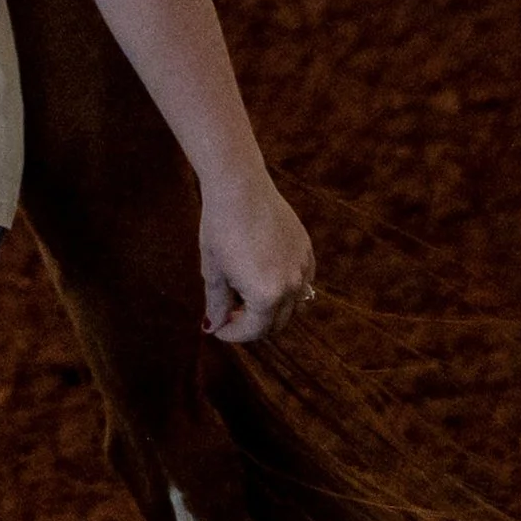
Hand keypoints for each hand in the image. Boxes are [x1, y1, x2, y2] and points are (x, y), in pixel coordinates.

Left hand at [198, 170, 314, 342]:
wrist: (239, 186)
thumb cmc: (220, 228)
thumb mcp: (213, 271)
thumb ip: (217, 304)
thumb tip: (214, 327)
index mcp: (267, 295)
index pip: (253, 330)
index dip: (232, 334)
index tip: (216, 327)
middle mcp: (292, 285)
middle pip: (276, 323)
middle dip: (251, 325)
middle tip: (228, 314)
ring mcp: (303, 267)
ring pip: (292, 305)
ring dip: (270, 309)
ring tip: (243, 295)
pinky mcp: (306, 250)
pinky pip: (301, 282)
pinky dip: (284, 288)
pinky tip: (262, 274)